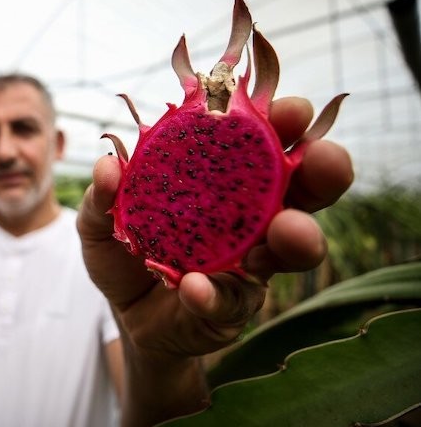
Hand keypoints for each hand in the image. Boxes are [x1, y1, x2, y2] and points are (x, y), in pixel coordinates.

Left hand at [78, 96, 352, 356]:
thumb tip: (108, 167)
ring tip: (288, 229)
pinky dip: (213, 293)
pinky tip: (194, 287)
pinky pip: (231, 300)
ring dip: (297, 236)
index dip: (283, 123)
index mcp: (228, 181)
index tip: (291, 111)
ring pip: (291, 249)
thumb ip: (102, 196)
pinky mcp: (233, 307)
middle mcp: (252, 218)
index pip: (265, 143)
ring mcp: (250, 264)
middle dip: (322, 170)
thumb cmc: (126, 251)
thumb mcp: (101, 220)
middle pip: (303, 189)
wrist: (126, 315)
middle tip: (325, 157)